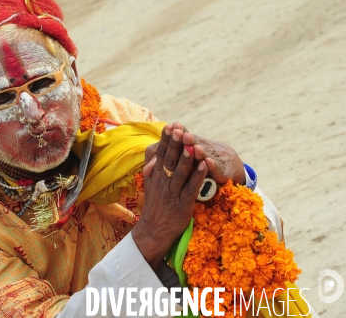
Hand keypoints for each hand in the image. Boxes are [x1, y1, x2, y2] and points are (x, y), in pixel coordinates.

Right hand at [132, 124, 207, 270]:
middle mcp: (163, 182)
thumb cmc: (155, 208)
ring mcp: (172, 193)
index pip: (160, 154)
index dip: (165, 140)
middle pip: (169, 160)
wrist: (153, 232)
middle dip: (174, 144)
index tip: (170, 126)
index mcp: (156, 176)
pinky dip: (198, 176)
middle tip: (179, 129)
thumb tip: (152, 156)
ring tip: (191, 144)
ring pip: (180, 173)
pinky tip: (204, 166)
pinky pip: (191, 188)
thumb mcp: (151, 187)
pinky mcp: (183, 204)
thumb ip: (152, 171)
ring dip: (186, 158)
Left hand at [144, 122, 245, 184]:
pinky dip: (212, 165)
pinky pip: (216, 167)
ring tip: (192, 145)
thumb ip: (164, 161)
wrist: (227, 164)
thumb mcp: (183, 161)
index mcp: (188, 146)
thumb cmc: (197, 164)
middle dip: (182, 139)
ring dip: (197, 149)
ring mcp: (212, 157)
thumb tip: (146, 170)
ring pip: (203, 153)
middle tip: (176, 132)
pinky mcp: (222, 169)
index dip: (171, 137)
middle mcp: (200, 148)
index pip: (178, 140)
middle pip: (189, 143)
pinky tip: (208, 162)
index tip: (167, 128)